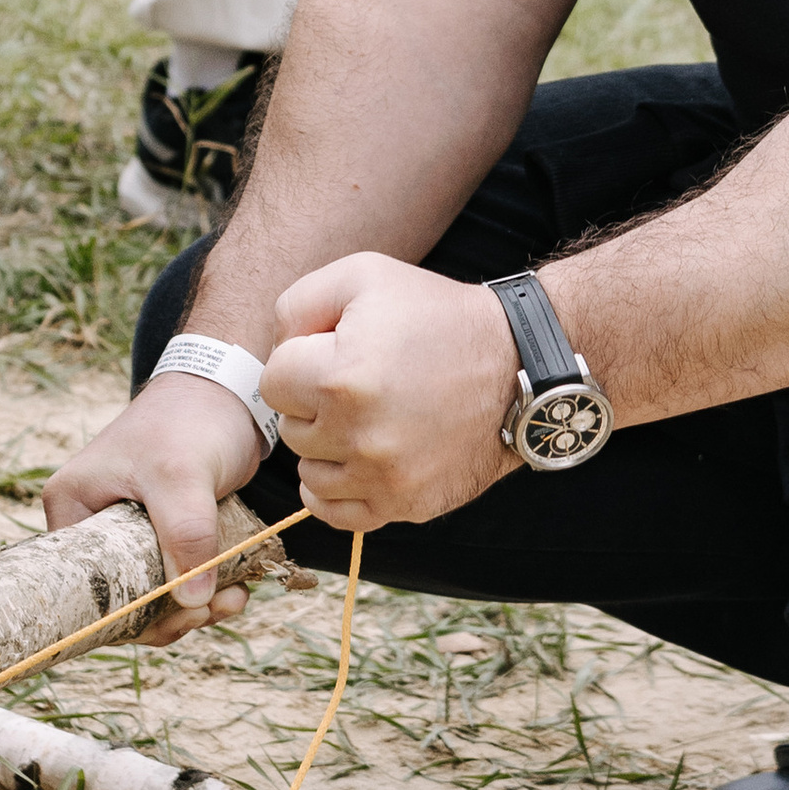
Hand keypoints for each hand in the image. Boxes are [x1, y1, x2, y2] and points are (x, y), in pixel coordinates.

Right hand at [42, 376, 269, 647]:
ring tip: (234, 599)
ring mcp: (125, 533)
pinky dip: (204, 593)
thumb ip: (185, 534)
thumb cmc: (190, 420)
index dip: (127, 616)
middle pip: (119, 598)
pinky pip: (173, 581)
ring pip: (151, 596)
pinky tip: (237, 588)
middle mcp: (90, 525)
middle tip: (210, 610)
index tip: (178, 617)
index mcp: (72, 508)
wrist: (227, 389)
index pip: (83, 587)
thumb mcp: (180, 475)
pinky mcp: (160, 535)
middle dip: (168, 616)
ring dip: (192, 608)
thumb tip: (191, 602)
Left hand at [265, 254, 520, 533]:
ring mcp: (383, 477)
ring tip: (366, 416)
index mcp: (341, 376)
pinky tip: (356, 458)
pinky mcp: (404, 505)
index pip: (273, 382)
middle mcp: (359, 435)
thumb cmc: (436, 315)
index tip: (335, 352)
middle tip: (357, 382)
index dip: (300, 361)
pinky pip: (336, 513)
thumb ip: (298, 305)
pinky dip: (338, 488)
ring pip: (310, 471)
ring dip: (327, 446)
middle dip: (313, 403)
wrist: (515, 365)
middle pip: (291, 428)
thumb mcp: (364, 275)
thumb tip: (275, 350)